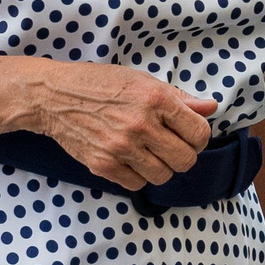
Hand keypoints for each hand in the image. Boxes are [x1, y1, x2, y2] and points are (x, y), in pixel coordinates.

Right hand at [31, 64, 219, 188]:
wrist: (52, 96)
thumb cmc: (100, 84)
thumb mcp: (141, 80)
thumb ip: (179, 97)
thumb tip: (211, 107)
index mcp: (155, 99)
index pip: (199, 133)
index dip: (197, 137)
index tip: (187, 135)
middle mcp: (140, 124)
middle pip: (185, 160)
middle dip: (182, 156)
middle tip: (168, 146)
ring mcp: (121, 147)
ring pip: (163, 176)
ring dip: (160, 167)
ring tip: (146, 152)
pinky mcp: (103, 165)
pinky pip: (138, 185)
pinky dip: (137, 176)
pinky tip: (128, 159)